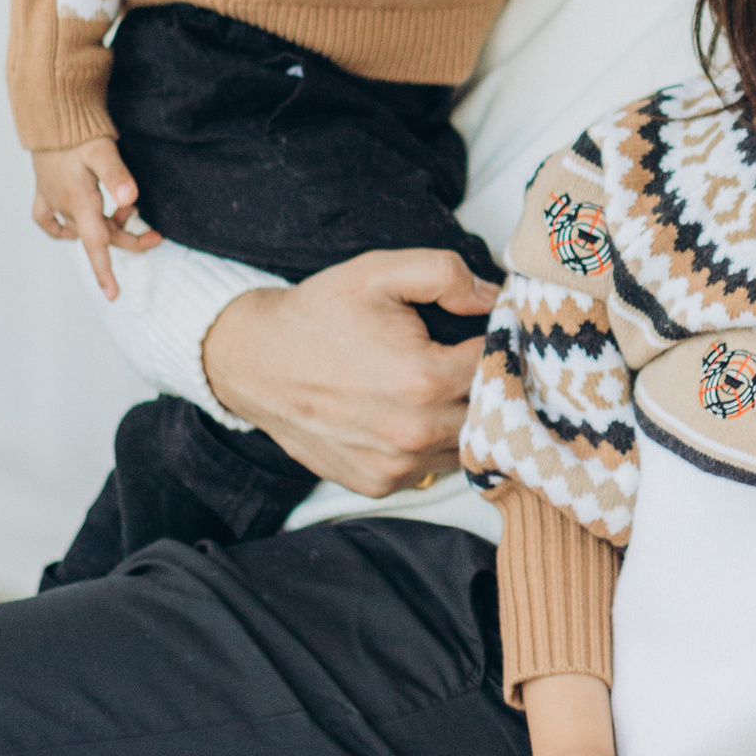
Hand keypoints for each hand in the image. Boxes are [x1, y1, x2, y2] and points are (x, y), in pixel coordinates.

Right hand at [29, 137, 159, 298]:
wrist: (50, 115)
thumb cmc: (78, 133)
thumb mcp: (103, 151)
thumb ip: (118, 176)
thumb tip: (132, 199)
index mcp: (80, 202)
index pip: (96, 245)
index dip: (105, 272)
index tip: (113, 296)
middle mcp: (65, 207)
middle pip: (99, 237)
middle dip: (128, 237)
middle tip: (156, 232)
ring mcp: (52, 200)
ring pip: (83, 229)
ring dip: (106, 227)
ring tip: (126, 209)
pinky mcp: (44, 191)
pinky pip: (49, 221)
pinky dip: (63, 229)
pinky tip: (76, 227)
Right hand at [201, 250, 493, 495]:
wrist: (254, 361)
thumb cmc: (318, 315)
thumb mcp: (379, 272)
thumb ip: (446, 274)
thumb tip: (493, 297)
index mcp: (424, 378)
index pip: (498, 365)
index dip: (501, 343)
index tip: (493, 330)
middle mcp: (414, 431)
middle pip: (489, 412)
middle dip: (489, 384)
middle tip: (470, 358)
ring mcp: (395, 465)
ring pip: (465, 446)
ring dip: (463, 419)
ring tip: (442, 388)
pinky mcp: (377, 483)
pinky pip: (429, 469)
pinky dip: (430, 445)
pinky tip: (413, 415)